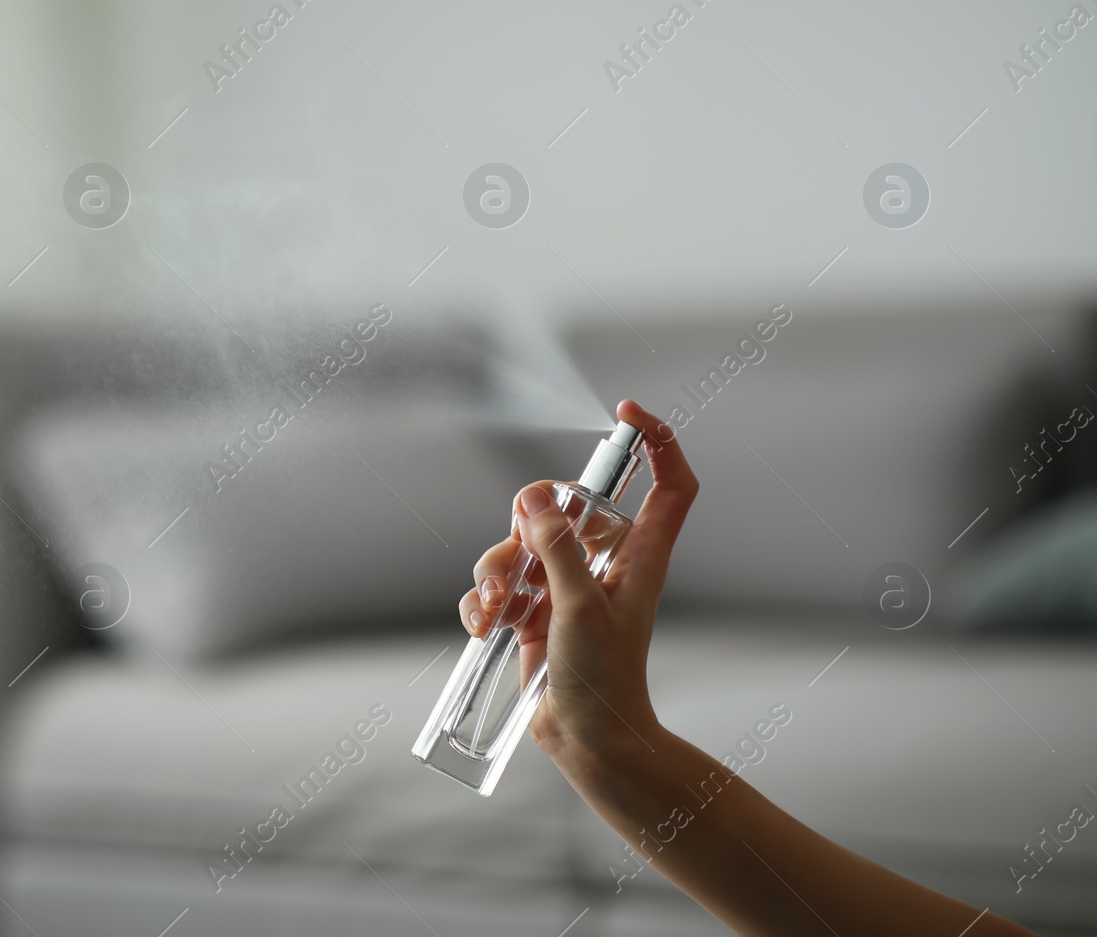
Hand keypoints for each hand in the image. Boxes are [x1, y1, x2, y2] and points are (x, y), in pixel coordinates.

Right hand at [458, 399, 698, 771]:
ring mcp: (566, 586)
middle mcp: (605, 562)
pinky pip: (499, 583)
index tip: (625, 414)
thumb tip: (532, 496)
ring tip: (498, 609)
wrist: (587, 739)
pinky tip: (485, 626)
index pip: (669, 483)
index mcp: (639, 553)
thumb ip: (556, 547)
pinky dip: (484, 601)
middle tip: (519, 556)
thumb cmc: (604, 678)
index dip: (657, 441)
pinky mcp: (534, 610)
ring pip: (520, 544)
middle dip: (526, 525)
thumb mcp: (579, 605)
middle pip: (564, 505)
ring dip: (497, 571)